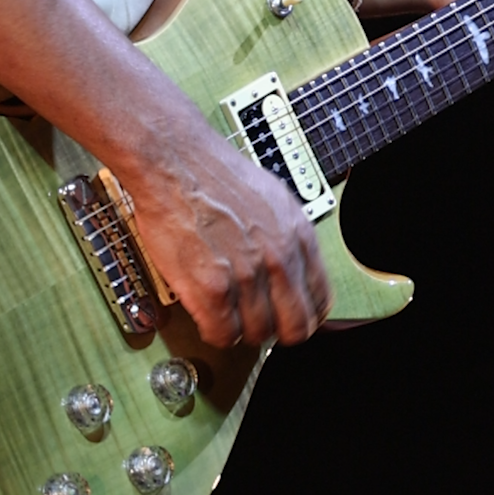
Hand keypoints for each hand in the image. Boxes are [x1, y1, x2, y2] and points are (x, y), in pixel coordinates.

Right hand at [123, 119, 331, 350]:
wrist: (174, 159)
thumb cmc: (212, 172)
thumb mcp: (272, 198)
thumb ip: (288, 237)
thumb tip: (293, 270)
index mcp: (297, 235)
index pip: (320, 301)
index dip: (302, 314)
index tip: (287, 315)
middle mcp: (279, 258)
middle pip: (295, 328)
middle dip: (275, 329)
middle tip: (256, 320)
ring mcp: (248, 275)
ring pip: (257, 334)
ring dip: (240, 327)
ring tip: (225, 310)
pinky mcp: (213, 288)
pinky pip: (223, 335)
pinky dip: (214, 331)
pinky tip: (207, 313)